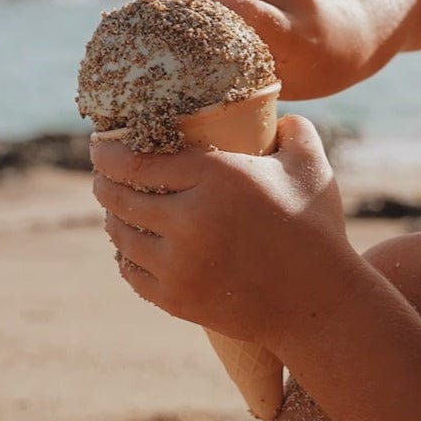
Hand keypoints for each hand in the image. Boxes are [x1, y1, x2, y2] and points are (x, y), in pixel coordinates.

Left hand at [89, 116, 354, 353]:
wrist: (319, 304)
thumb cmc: (317, 229)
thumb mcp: (312, 167)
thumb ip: (294, 129)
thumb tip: (277, 116)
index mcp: (216, 178)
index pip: (136, 160)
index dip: (108, 152)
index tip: (100, 145)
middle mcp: (189, 219)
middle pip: (119, 196)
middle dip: (103, 182)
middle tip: (104, 174)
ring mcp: (178, 264)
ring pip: (121, 235)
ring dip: (112, 218)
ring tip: (117, 209)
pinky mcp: (176, 300)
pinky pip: (131, 273)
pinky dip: (126, 257)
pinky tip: (130, 250)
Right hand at [208, 0, 376, 99]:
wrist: (363, 29)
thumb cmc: (320, 68)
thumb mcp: (288, 82)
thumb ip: (249, 72)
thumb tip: (201, 67)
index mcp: (300, 33)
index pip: (245, 11)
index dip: (213, 13)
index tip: (189, 21)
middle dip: (212, 4)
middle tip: (203, 24)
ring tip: (230, 16)